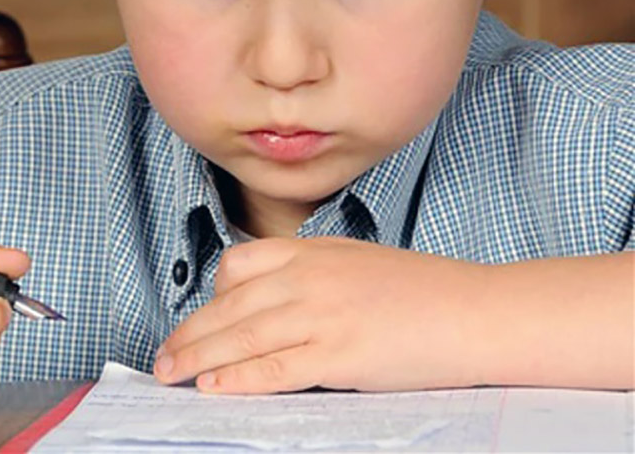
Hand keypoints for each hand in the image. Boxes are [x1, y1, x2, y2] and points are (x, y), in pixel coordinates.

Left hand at [153, 237, 489, 393]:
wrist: (479, 310)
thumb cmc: (426, 292)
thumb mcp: (358, 264)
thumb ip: (314, 275)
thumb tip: (278, 302)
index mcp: (313, 252)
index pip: (239, 265)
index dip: (210, 296)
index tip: (198, 319)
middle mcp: (308, 278)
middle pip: (229, 306)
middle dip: (188, 334)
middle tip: (161, 358)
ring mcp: (322, 315)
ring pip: (241, 337)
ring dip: (197, 358)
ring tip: (170, 375)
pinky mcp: (339, 354)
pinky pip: (274, 368)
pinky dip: (237, 378)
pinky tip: (213, 386)